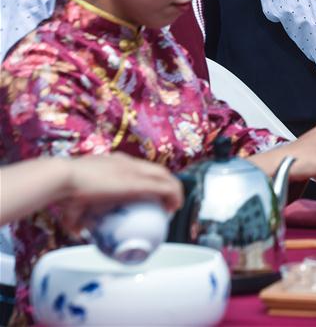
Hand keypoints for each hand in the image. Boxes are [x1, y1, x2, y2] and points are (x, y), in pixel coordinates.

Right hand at [57, 154, 183, 231]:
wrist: (62, 179)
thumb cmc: (63, 190)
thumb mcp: (72, 204)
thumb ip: (76, 218)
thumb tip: (78, 231)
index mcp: (114, 162)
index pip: (138, 168)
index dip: (147, 178)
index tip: (148, 195)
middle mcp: (128, 163)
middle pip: (156, 170)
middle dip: (165, 184)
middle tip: (164, 203)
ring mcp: (135, 170)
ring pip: (165, 177)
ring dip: (174, 190)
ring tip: (173, 207)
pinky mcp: (139, 183)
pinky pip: (166, 188)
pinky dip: (174, 196)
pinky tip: (174, 208)